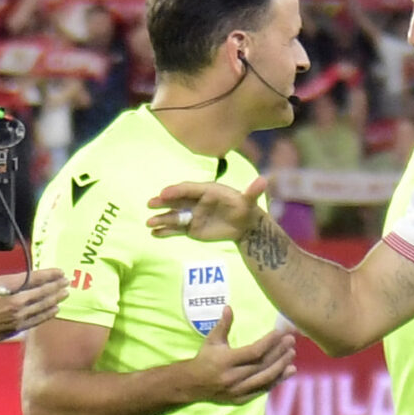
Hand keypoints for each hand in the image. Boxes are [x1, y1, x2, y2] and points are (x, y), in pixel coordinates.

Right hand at [0, 269, 65, 347]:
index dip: (49, 274)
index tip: (60, 272)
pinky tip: (55, 310)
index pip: (35, 277)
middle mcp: (17, 300)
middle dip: (56, 286)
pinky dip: (48, 314)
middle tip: (67, 281)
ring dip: (55, 299)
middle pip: (43, 291)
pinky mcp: (17, 327)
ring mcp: (19, 315)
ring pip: (43, 305)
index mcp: (8, 286)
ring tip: (65, 294)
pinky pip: (38, 319)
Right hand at [148, 175, 271, 241]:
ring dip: (161, 219)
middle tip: (151, 203)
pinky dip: (165, 232)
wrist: (244, 225)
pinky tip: (154, 234)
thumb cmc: (244, 208)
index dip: (176, 190)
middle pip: (176, 200)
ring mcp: (191, 215)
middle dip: (163, 201)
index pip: (188, 189)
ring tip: (149, 222)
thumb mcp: (249, 201)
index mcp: (206, 191)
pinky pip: (175, 230)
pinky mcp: (190, 228)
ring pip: (173, 216)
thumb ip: (252, 192)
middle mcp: (195, 201)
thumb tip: (264, 180)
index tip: (165, 192)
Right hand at [181, 308, 294, 404]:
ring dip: (281, 366)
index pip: (253, 351)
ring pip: (265, 378)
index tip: (280, 333)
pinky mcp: (242, 399)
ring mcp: (238, 390)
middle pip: (262, 365)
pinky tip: (289, 370)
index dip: (269, 342)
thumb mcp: (211, 341)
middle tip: (291, 341)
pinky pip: (263, 389)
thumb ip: (222, 325)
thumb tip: (229, 307)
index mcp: (225, 361)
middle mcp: (232, 377)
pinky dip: (278, 380)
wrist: (192, 385)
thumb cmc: (204, 358)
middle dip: (279, 352)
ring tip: (292, 353)